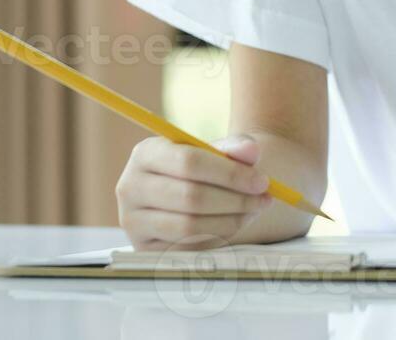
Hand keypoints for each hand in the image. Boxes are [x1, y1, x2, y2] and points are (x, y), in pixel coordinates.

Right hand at [116, 134, 273, 249]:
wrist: (182, 190)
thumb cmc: (202, 168)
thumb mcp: (215, 151)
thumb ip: (235, 147)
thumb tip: (251, 151)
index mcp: (145, 153)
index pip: (189, 162)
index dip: (230, 174)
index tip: (262, 181)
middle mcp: (130, 186)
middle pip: (190, 197)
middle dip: (235, 200)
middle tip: (264, 199)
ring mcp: (133, 221)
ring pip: (189, 226)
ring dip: (230, 221)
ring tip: (253, 211)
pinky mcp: (144, 248)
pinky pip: (186, 248)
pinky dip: (216, 238)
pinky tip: (233, 225)